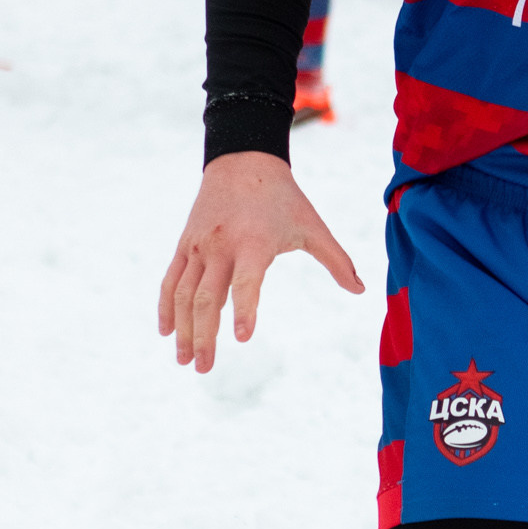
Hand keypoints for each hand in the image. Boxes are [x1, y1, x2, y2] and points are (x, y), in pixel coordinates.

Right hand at [159, 150, 363, 372]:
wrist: (242, 160)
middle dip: (203, 336)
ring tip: (184, 360)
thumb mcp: (312, 225)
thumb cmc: (282, 198)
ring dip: (182, 329)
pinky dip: (166, 307)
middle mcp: (220, 247)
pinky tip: (166, 332)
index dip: (244, 310)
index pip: (246, 283)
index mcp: (253, 244)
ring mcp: (198, 247)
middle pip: (205, 298)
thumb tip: (361, 290)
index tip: (243, 338)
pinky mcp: (185, 245)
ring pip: (183, 294)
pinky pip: (170, 280)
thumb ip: (336, 260)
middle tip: (204, 368)